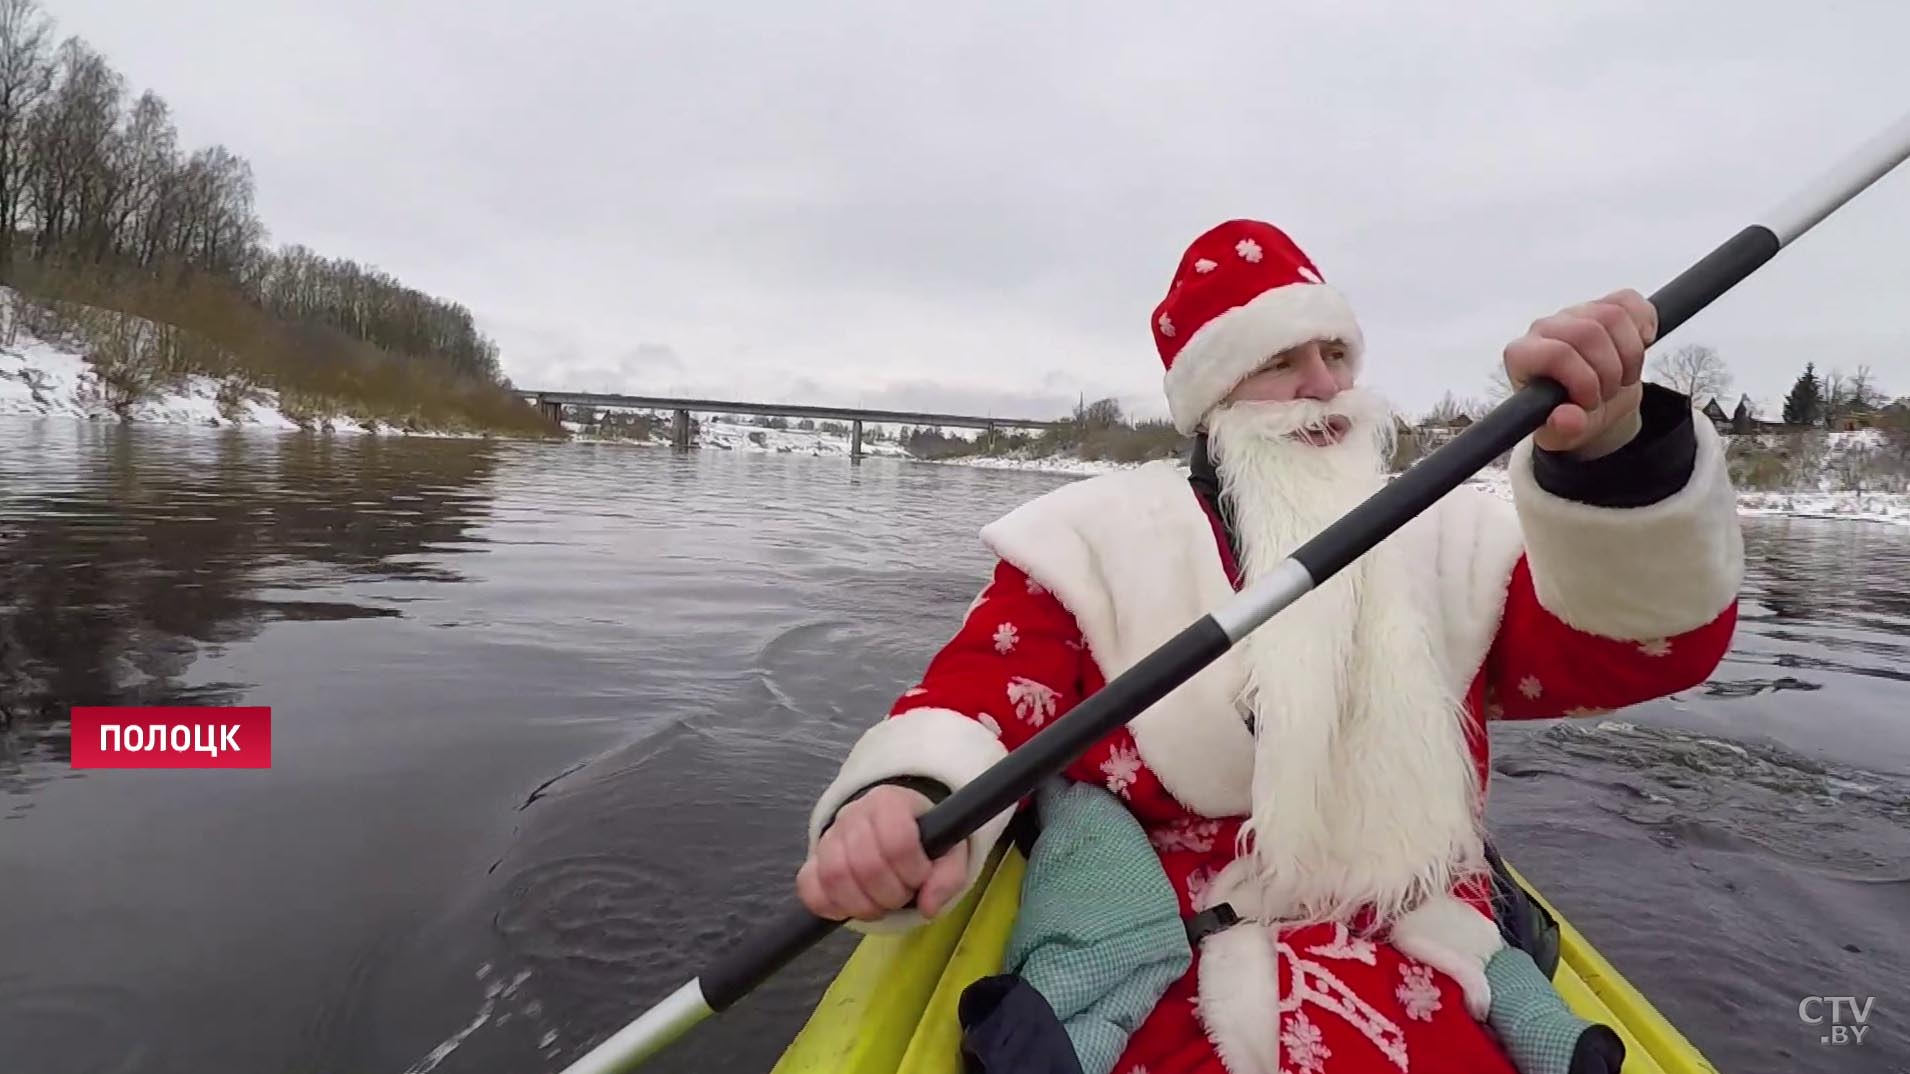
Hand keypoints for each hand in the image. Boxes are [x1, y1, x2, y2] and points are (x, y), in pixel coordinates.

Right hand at [795, 784, 969, 921]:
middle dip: (890, 894)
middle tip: (902, 895)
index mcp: (890, 802)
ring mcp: (829, 837)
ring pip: (834, 877)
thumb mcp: (950, 852)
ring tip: (880, 905)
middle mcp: (854, 814)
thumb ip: (948, 877)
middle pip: (865, 864)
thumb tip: (928, 907)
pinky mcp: (813, 860)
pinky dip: (830, 906)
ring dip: (862, 904)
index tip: (921, 876)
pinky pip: (808, 886)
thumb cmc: (922, 839)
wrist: (892, 825)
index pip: (898, 841)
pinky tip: (851, 907)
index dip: (913, 870)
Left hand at [1503, 289, 1657, 454]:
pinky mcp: (1601, 304)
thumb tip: (1566, 418)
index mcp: (1523, 356)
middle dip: (1610, 371)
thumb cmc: (1569, 416)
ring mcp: (1574, 312)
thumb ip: (1561, 430)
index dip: (1584, 380)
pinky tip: (1638, 346)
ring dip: (1630, 354)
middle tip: (1608, 394)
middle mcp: (1543, 328)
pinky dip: (1644, 324)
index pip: (1558, 353)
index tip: (1590, 402)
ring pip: (1613, 315)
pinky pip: (1630, 301)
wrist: (1592, 405)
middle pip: (1590, 333)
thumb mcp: (1563, 434)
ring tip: (1621, 378)